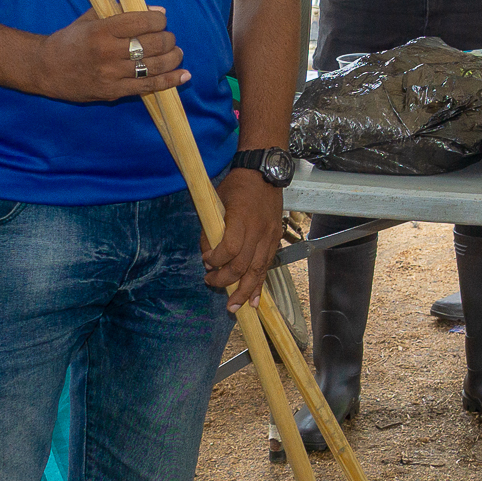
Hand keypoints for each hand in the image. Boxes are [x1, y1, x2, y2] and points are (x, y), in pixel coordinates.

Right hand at [33, 7, 188, 101]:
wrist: (45, 69)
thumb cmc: (70, 40)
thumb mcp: (91, 18)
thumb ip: (123, 12)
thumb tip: (159, 11)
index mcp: (102, 30)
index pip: (142, 21)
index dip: (159, 20)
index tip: (161, 20)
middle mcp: (107, 52)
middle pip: (152, 44)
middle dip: (168, 39)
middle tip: (169, 38)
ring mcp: (111, 75)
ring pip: (154, 66)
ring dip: (173, 59)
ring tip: (177, 54)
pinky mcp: (113, 92)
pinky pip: (148, 87)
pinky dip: (169, 81)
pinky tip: (183, 76)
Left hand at [206, 167, 282, 309]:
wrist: (264, 173)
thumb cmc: (237, 185)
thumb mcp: (216, 201)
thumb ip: (210, 228)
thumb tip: (207, 254)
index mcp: (242, 218)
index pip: (230, 248)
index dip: (216, 259)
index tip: (206, 261)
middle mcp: (258, 231)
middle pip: (243, 264)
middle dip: (226, 280)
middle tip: (211, 283)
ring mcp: (269, 237)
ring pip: (258, 271)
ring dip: (245, 291)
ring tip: (235, 307)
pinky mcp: (275, 240)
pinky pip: (267, 267)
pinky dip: (259, 285)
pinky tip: (254, 300)